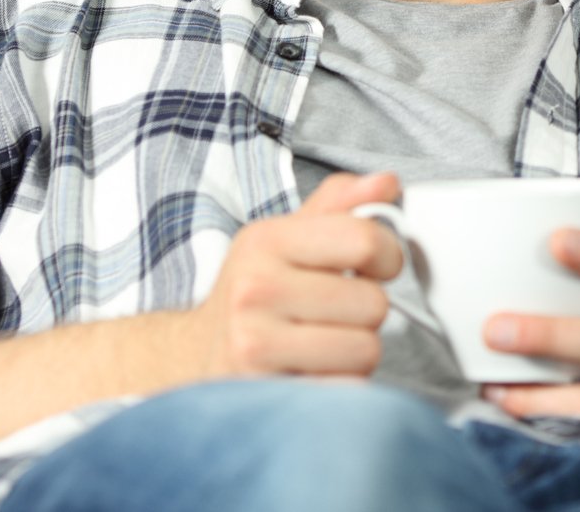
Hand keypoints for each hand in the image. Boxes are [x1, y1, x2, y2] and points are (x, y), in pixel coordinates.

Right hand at [183, 170, 404, 379]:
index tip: (377, 268)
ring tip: (322, 345)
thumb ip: (341, 205)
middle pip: (374, 304)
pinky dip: (341, 386)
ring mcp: (254, 345)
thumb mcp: (286, 237)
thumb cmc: (254, 293)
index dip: (389, 256)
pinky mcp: (263, 395)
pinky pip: (346, 389)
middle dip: (365, 313)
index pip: (366, 241)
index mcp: (266, 241)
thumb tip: (388, 183)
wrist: (190, 355)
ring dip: (355, 353)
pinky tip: (311, 373)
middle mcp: (255, 290)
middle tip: (334, 314)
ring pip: (365, 350)